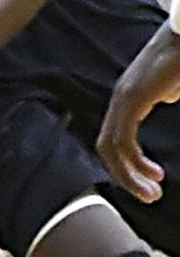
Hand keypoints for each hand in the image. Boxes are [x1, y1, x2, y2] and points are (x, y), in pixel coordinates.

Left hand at [97, 24, 179, 202]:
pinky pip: (122, 138)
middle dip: (126, 176)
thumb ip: (167, 91)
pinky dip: (132, 162)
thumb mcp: (172, 82)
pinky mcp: (133, 98)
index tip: (154, 178)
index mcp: (129, 96)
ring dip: (129, 175)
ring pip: (111, 147)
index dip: (128, 163)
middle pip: (107, 146)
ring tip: (152, 193)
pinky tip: (153, 174)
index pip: (115, 137)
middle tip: (151, 196)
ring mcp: (124, 97)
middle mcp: (121, 98)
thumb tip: (167, 95)